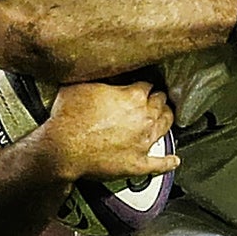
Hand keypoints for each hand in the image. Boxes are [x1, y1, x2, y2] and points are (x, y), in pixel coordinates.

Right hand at [42, 78, 177, 180]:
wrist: (63, 148)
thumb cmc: (68, 118)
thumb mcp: (81, 85)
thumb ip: (99, 79)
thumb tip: (99, 71)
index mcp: (133, 96)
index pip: (147, 85)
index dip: (144, 85)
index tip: (142, 86)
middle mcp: (144, 118)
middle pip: (160, 104)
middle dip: (157, 100)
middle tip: (156, 99)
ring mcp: (143, 142)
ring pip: (165, 127)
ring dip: (166, 120)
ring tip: (166, 118)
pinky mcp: (138, 163)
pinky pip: (159, 164)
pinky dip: (168, 162)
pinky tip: (173, 161)